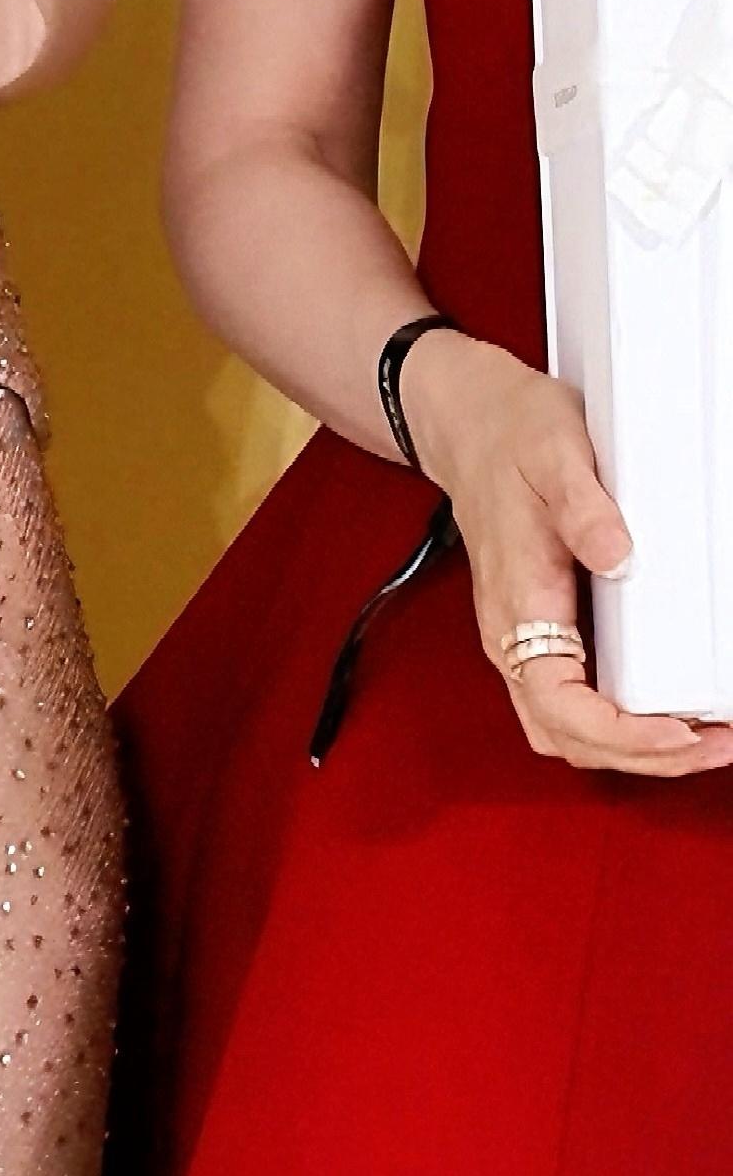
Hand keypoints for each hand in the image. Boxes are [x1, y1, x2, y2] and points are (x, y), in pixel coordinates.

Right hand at [399, 332, 732, 777]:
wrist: (466, 417)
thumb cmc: (504, 433)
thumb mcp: (551, 450)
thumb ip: (583, 504)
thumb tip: (618, 555)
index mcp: (515, 599)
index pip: (557, 704)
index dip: (620, 734)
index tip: (677, 729)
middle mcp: (514, 632)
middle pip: (566, 736)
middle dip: (642, 757)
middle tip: (712, 745)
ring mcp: (526, 634)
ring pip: (569, 730)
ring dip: (634, 750)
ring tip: (700, 739)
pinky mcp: (543, 628)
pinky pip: (575, 703)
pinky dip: (623, 724)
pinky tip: (667, 708)